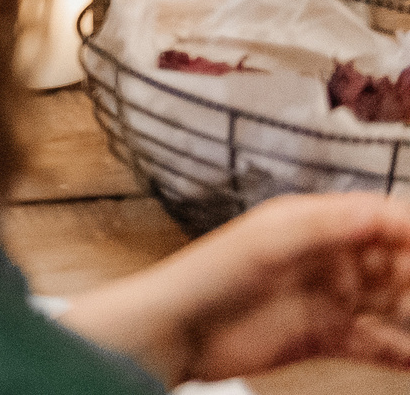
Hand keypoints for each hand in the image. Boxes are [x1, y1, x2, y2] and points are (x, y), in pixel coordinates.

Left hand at [61, 192, 409, 383]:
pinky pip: (382, 343)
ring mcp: (330, 297)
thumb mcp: (268, 242)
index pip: (381, 217)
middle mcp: (328, 256)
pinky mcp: (327, 336)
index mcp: (312, 221)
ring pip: (396, 304)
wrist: (175, 331)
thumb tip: (382, 212)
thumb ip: (327, 227)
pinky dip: (407, 351)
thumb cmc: (208, 275)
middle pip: (396, 261)